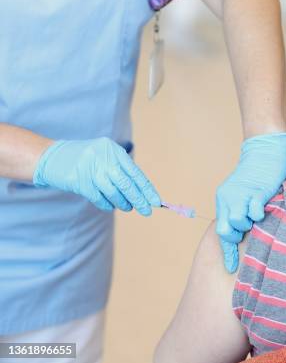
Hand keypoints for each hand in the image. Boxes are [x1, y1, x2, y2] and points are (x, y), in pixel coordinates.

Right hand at [33, 138, 160, 215]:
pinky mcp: (80, 182)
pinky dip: (107, 204)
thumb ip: (122, 170)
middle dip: (139, 200)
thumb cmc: (85, 158)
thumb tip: (143, 192)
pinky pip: (99, 198)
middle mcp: (104, 159)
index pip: (136, 173)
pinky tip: (112, 206)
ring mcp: (91, 170)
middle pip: (127, 184)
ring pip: (114, 193)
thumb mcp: (105, 156)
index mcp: (114, 151)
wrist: (52, 157)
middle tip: (147, 211)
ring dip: (123, 203)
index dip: (147, 189)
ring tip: (128, 207)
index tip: (156, 202)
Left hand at [216, 130, 285, 272]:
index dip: (227, 251)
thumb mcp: (241, 194)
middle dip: (237, 235)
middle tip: (248, 228)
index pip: (221, 231)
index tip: (231, 266)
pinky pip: (254, 210)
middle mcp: (228, 198)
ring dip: (249, 224)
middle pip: (225, 230)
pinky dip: (258, 215)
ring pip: (238, 222)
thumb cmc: (256, 176)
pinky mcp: (258, 191)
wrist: (264, 152)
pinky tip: (263, 210)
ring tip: (256, 216)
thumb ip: (239, 211)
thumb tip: (241, 233)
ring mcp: (242, 194)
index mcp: (223, 200)